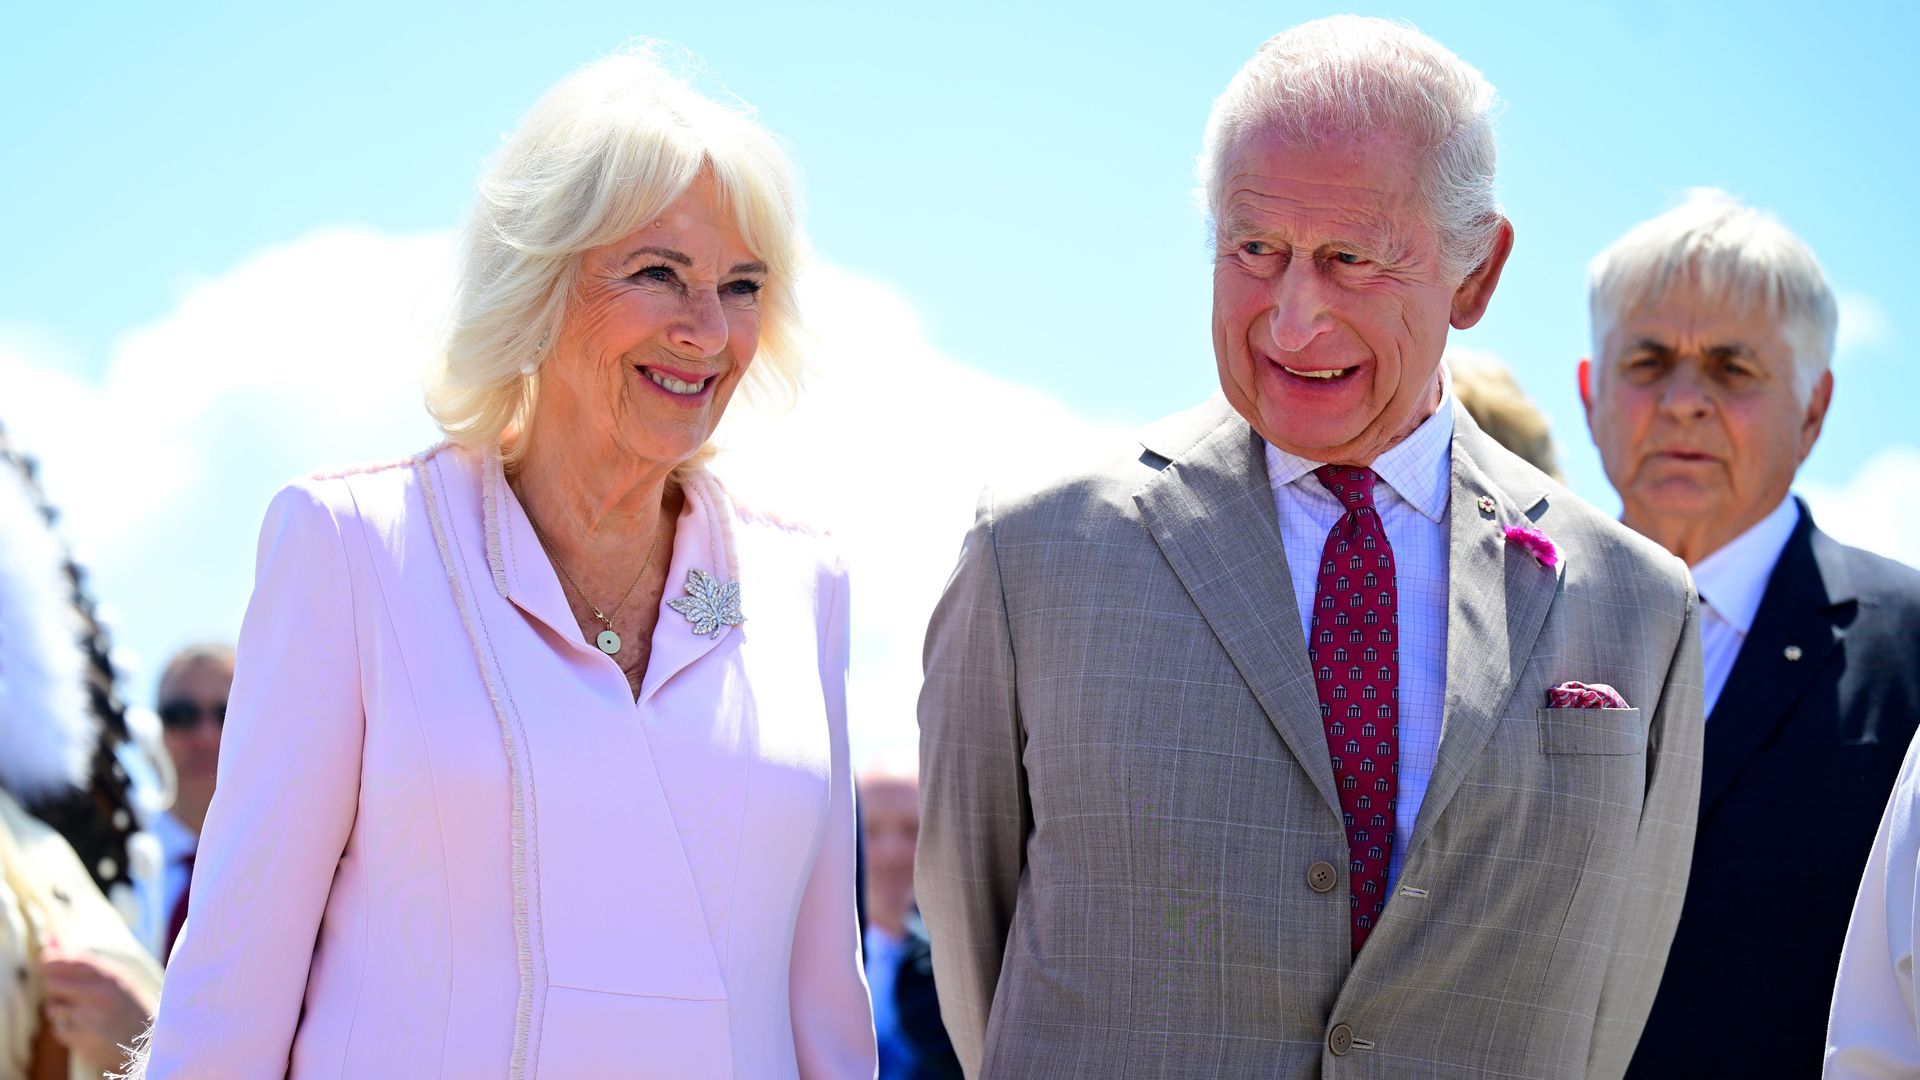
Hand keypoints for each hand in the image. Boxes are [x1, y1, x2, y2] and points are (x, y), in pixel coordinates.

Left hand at [38, 948, 156, 1071]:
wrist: (147, 1044)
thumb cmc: (129, 1008)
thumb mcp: (117, 981)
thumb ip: (87, 965)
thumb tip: (54, 944)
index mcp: (111, 978)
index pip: (73, 962)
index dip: (54, 959)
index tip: (44, 959)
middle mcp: (98, 995)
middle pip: (53, 983)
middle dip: (55, 986)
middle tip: (64, 990)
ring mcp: (88, 1018)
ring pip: (52, 1008)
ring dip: (59, 1010)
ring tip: (79, 1013)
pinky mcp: (80, 1039)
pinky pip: (57, 1029)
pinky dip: (65, 1029)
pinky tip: (83, 1029)